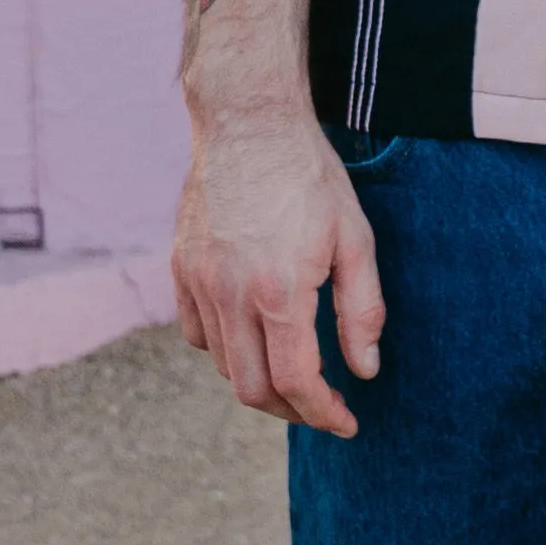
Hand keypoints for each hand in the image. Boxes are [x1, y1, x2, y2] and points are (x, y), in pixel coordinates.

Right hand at [171, 105, 382, 432]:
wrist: (249, 122)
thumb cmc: (310, 178)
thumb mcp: (355, 240)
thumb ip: (362, 311)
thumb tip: (364, 370)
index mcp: (279, 290)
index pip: (297, 383)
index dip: (323, 414)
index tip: (346, 421)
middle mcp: (230, 294)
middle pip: (253, 389)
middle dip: (292, 410)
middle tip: (322, 404)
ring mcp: (199, 282)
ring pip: (223, 365)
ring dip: (260, 382)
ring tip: (294, 372)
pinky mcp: (181, 268)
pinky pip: (197, 333)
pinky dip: (226, 350)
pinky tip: (254, 335)